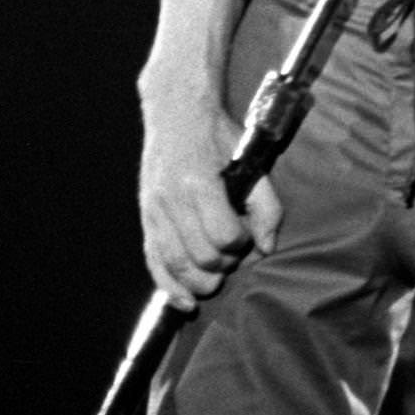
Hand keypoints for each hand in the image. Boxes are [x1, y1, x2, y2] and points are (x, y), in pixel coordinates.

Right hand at [139, 101, 283, 312]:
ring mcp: (155, 210)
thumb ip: (265, 205)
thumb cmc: (217, 135)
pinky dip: (169, 287)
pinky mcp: (146, 218)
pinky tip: (185, 302)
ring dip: (202, 281)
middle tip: (233, 249)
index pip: (225, 236)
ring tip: (217, 277)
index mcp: (199, 183)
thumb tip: (268, 247)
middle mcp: (172, 199)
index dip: (242, 241)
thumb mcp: (249, 161)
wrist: (176, 113)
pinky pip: (154, 262)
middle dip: (225, 262)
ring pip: (178, 266)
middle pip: (203, 256)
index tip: (246, 231)